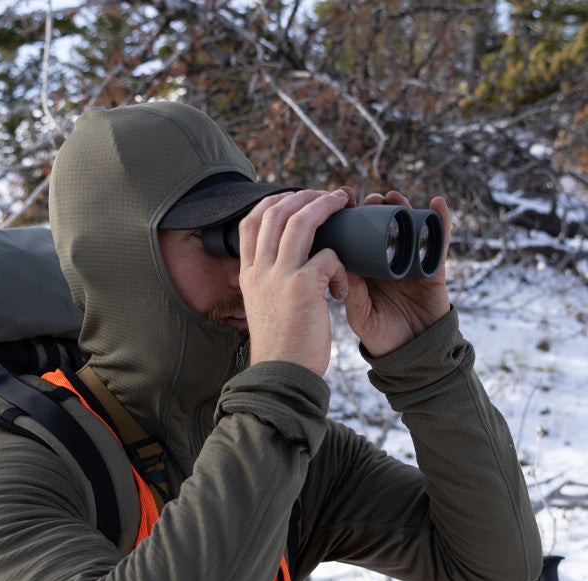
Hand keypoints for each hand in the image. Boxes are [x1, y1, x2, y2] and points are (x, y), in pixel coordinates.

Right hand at [238, 189, 351, 377]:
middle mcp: (259, 270)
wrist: (281, 374)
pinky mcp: (303, 286)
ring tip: (343, 204)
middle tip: (327, 196)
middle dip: (303, 196)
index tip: (294, 198)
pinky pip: (329, 256)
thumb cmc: (279, 346)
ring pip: (301, 222)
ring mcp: (279, 276)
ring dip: (324, 207)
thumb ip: (266, 284)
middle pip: (275, 212)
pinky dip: (342, 264)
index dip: (272, 202)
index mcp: (247, 274)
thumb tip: (281, 268)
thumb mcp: (261, 308)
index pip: (250, 222)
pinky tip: (342, 287)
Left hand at [343, 191, 451, 356]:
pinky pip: (439, 242)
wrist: (411, 354)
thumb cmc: (380, 336)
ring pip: (408, 228)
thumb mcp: (360, 315)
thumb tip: (342, 264)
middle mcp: (386, 261)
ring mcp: (411, 262)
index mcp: (364, 270)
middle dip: (375, 207)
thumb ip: (353, 293)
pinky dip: (441, 222)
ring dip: (402, 208)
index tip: (342, 200)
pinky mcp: (433, 268)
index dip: (351, 218)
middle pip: (382, 225)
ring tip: (393, 197)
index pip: (356, 237)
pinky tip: (437, 203)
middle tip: (368, 198)